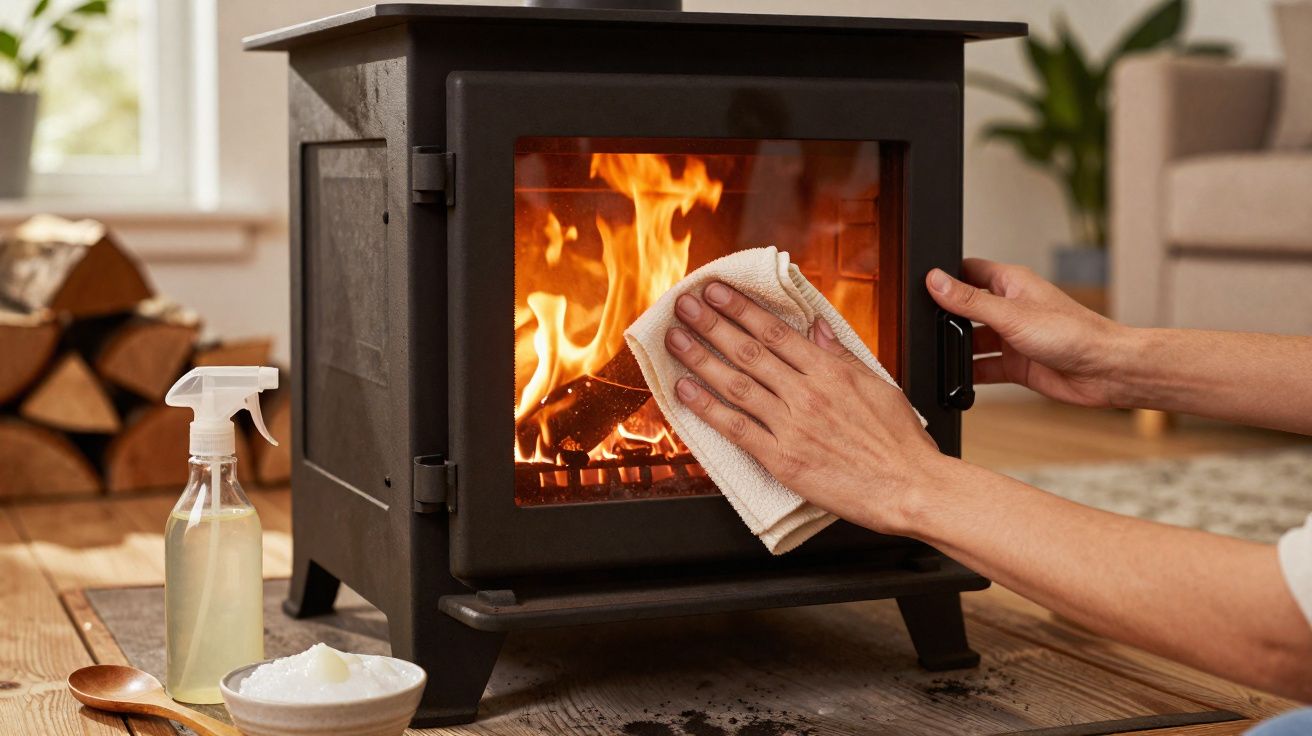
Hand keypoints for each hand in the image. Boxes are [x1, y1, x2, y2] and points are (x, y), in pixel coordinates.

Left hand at [664, 282, 948, 534]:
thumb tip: (817, 327)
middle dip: (711, 323)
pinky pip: (736, 429)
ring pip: (736, 384)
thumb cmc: (899, 443)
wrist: (910, 488)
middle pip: (749, 350)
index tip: (716, 291)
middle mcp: (806, 393)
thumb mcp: (877, 384)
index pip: (775, 331)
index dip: (740, 308)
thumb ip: (841, 354)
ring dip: (700, 359)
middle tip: (685, 304)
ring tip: (676, 339)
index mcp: (830, 372)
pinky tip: (686, 391)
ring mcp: (791, 426)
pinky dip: (708, 408)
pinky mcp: (782, 459)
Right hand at [927, 259, 1134, 407]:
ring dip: (958, 350)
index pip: (969, 271)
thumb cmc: (1073, 333)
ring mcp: (1013, 337)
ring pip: (973, 341)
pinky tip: (958, 380)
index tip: (922, 287)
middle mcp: (1011, 308)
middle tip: (926, 328)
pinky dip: (970, 375)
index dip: (946, 277)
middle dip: (947, 319)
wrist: (1105, 371)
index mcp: (1011, 283)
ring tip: (939, 355)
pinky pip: (984, 368)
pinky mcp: (1017, 364)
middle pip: (966, 309)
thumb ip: (970, 301)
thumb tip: (936, 281)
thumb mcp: (1011, 314)